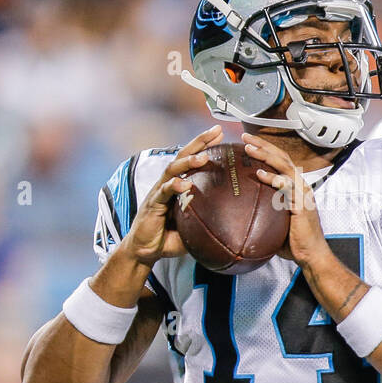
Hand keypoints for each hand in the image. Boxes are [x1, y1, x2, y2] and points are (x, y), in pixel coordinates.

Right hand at [121, 125, 223, 265]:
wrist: (144, 251)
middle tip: (216, 132)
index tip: (221, 134)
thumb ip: (209, 220)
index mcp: (178, 185)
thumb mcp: (194, 227)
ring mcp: (158, 192)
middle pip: (183, 156)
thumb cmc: (169, 238)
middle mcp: (168, 183)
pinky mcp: (152, 204)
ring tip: (203, 157)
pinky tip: (183, 184)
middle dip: (199, 142)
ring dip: (188, 161)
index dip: (205, 146)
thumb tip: (237, 222)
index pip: (192, 160)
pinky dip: (174, 186)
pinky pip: (163, 192)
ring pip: (173, 170)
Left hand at [242, 132, 330, 265]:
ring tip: (249, 149)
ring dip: (266, 156)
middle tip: (245, 136)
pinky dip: (274, 179)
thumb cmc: (294, 240)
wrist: (312, 255)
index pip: (279, 161)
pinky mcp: (302, 205)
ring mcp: (302, 194)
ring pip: (284, 167)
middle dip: (263, 145)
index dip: (265, 149)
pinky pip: (287, 188)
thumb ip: (263, 211)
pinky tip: (260, 174)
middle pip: (281, 158)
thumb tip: (238, 213)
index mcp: (295, 186)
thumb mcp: (275, 221)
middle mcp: (300, 186)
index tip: (247, 142)